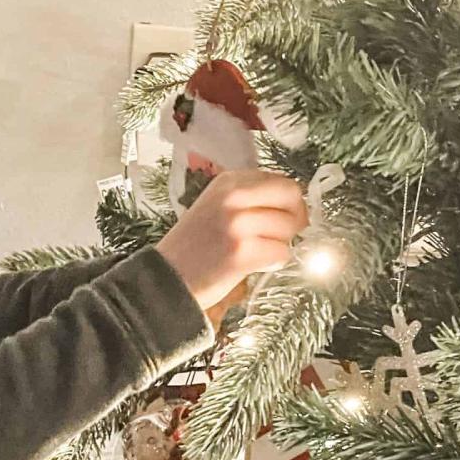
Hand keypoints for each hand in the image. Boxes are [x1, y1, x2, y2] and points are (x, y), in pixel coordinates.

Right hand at [155, 169, 308, 312]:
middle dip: (295, 218)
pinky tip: (251, 266)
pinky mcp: (242, 253)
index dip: (289, 202)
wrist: (164, 279)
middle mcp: (232, 196)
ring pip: (289, 228)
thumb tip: (294, 205)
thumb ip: (250, 199)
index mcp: (228, 181)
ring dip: (279, 245)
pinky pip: (281, 254)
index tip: (284, 217)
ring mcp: (237, 224)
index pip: (281, 181)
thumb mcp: (216, 206)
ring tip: (255, 253)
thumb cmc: (193, 248)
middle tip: (283, 236)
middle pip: (292, 197)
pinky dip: (273, 263)